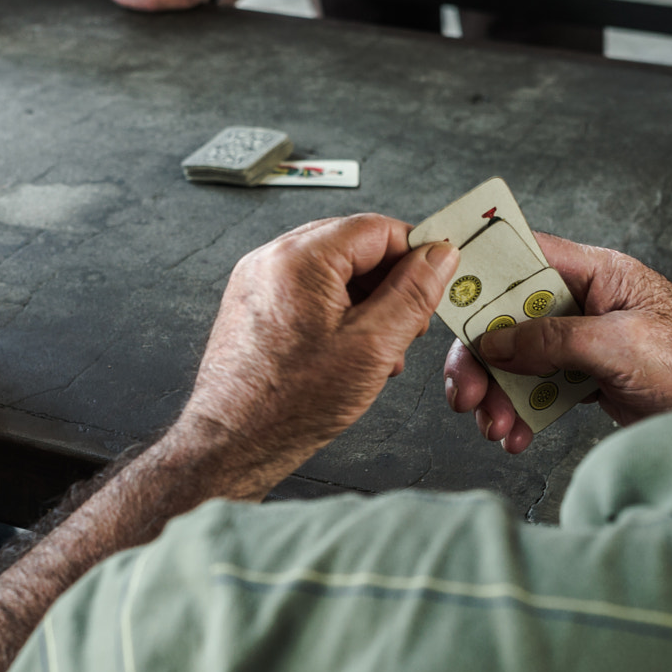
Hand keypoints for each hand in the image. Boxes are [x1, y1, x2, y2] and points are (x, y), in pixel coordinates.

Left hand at [172, 216, 454, 489]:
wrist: (233, 442)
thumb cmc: (289, 404)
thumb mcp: (373, 346)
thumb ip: (412, 294)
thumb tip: (438, 257)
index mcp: (300, 259)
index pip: (376, 228)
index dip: (415, 253)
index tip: (437, 280)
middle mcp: (272, 259)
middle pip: (354, 246)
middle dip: (391, 283)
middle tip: (412, 323)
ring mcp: (258, 281)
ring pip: (333, 271)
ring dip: (368, 302)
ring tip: (381, 348)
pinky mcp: (254, 305)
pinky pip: (308, 291)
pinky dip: (338, 313)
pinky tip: (352, 352)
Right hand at [445, 235, 671, 453]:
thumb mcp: (620, 346)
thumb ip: (553, 338)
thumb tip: (496, 342)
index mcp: (601, 273)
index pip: (527, 256)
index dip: (483, 269)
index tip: (445, 291)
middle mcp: (589, 302)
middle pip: (511, 317)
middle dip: (481, 358)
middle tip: (465, 393)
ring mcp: (586, 341)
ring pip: (519, 359)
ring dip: (499, 394)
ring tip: (496, 428)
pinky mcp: (589, 377)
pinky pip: (539, 389)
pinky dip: (522, 414)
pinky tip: (518, 437)